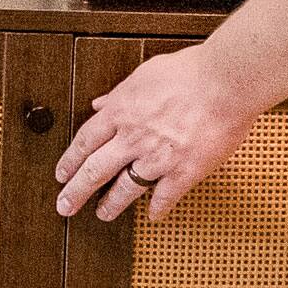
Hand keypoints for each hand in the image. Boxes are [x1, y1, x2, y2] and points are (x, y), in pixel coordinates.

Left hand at [54, 45, 254, 220]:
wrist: (226, 81)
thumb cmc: (191, 71)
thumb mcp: (146, 74)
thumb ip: (121, 93)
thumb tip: (102, 103)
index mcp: (122, 111)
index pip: (85, 141)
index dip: (69, 161)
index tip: (61, 174)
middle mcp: (134, 137)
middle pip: (95, 170)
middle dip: (76, 192)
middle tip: (65, 206)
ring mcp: (158, 157)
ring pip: (125, 188)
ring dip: (111, 204)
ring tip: (103, 214)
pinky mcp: (184, 170)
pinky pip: (166, 196)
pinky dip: (158, 209)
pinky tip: (154, 216)